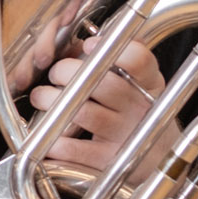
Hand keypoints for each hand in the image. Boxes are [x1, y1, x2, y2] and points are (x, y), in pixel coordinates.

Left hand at [28, 32, 176, 180]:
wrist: (157, 161)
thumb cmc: (137, 114)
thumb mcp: (142, 84)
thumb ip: (123, 58)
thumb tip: (94, 37)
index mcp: (149, 84)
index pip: (140, 60)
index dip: (113, 49)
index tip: (89, 45)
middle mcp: (140, 108)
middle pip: (103, 83)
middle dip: (66, 72)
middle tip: (54, 74)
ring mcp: (126, 135)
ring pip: (83, 112)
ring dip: (51, 100)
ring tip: (40, 97)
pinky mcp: (109, 161)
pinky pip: (74, 148)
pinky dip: (54, 138)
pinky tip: (46, 130)